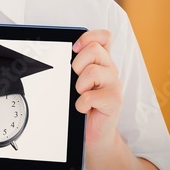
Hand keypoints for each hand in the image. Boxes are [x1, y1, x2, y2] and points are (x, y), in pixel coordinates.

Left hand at [72, 29, 122, 152]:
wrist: (94, 132)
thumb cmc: (84, 105)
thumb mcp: (76, 81)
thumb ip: (73, 65)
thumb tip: (55, 52)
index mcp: (101, 62)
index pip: (103, 37)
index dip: (89, 36)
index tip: (75, 48)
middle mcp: (110, 70)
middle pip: (94, 49)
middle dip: (77, 64)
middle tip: (77, 80)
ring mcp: (114, 85)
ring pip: (92, 71)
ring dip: (79, 85)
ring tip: (81, 95)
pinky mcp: (114, 100)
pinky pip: (90, 96)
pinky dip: (81, 104)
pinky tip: (84, 108)